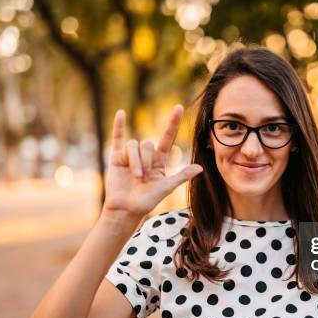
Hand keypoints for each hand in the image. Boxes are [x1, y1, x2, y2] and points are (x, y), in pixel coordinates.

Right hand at [102, 105, 202, 220]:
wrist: (126, 209)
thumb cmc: (147, 201)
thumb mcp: (166, 188)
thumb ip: (181, 176)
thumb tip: (200, 168)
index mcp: (159, 160)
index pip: (167, 137)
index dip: (173, 123)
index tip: (179, 108)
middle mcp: (146, 155)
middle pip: (147, 144)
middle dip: (146, 161)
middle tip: (143, 178)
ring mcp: (131, 155)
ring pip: (134, 145)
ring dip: (135, 161)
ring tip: (135, 177)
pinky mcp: (117, 157)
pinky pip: (118, 138)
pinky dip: (119, 125)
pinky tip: (121, 113)